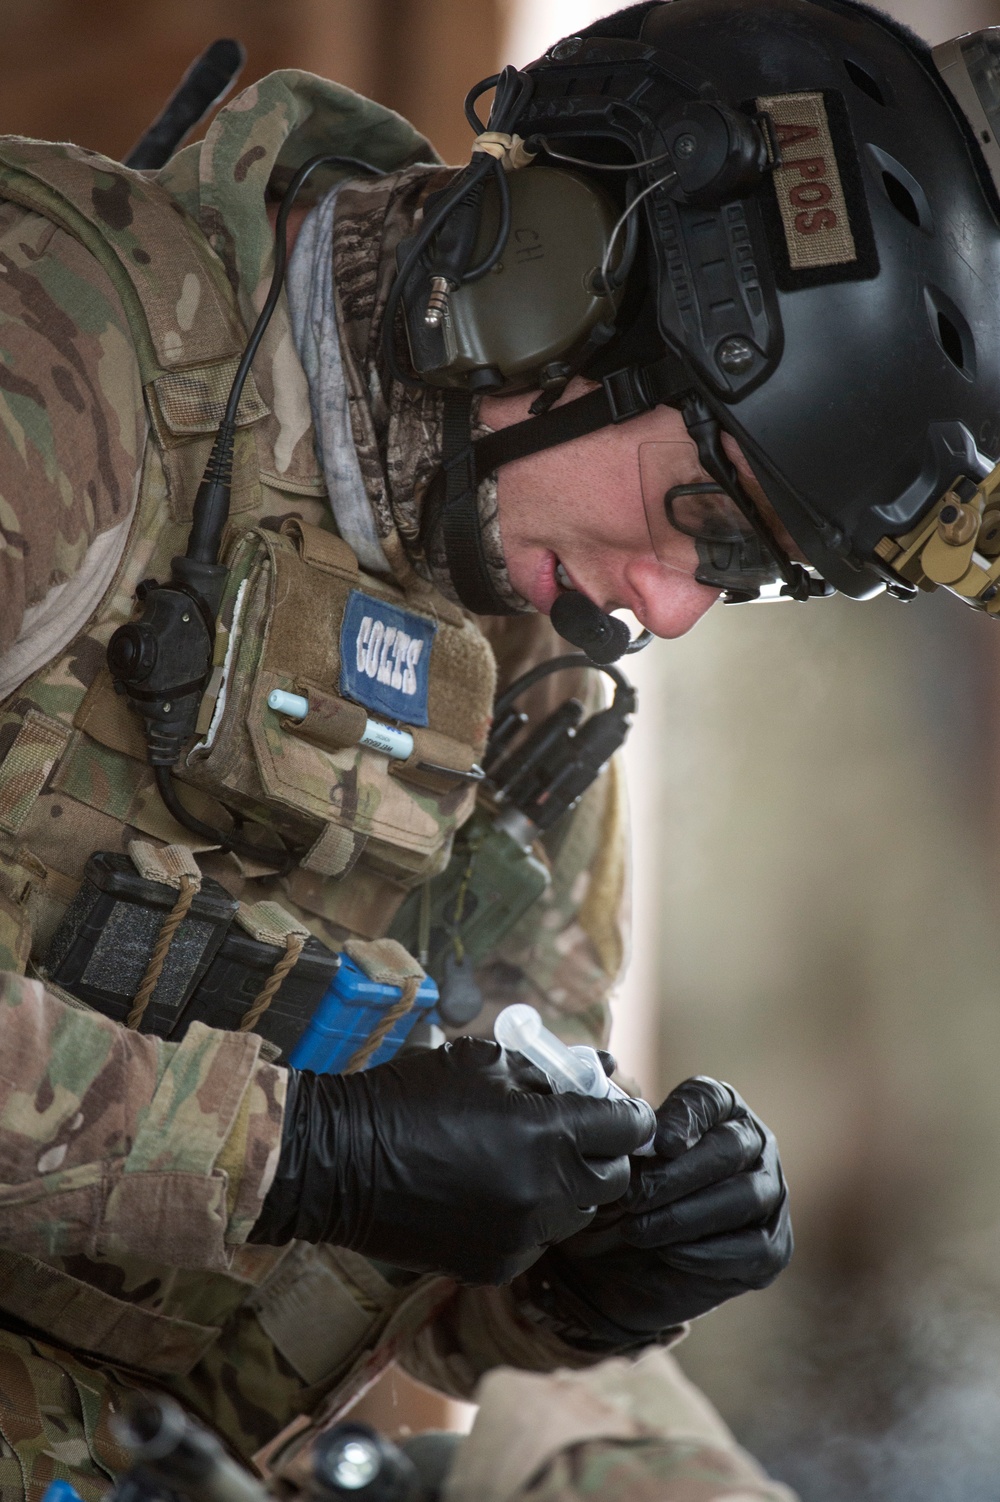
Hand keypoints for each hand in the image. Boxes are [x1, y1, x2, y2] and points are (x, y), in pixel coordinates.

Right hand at [249, 1037, 655, 1284]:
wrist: (339, 1162)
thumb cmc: (409, 1095)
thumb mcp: (481, 1061)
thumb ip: (545, 1070)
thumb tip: (597, 1071)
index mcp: (546, 1133)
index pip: (625, 1128)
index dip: (625, 1113)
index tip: (614, 1107)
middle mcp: (544, 1191)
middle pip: (612, 1178)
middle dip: (601, 1152)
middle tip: (575, 1134)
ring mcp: (521, 1236)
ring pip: (577, 1214)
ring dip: (567, 1187)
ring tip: (528, 1162)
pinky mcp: (496, 1265)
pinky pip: (536, 1240)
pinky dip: (529, 1218)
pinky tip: (492, 1193)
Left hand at [523, 1075, 791, 1344]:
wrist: (620, 1261)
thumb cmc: (622, 1193)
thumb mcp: (611, 1153)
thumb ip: (612, 1108)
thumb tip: (604, 1065)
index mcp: (719, 1109)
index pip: (709, 1098)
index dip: (686, 1117)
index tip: (658, 1143)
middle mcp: (753, 1144)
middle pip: (730, 1147)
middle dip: (677, 1175)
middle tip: (633, 1196)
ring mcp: (770, 1194)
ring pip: (745, 1196)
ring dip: (687, 1215)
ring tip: (638, 1229)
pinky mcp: (772, 1245)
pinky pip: (755, 1247)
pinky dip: (710, 1252)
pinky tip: (669, 1254)